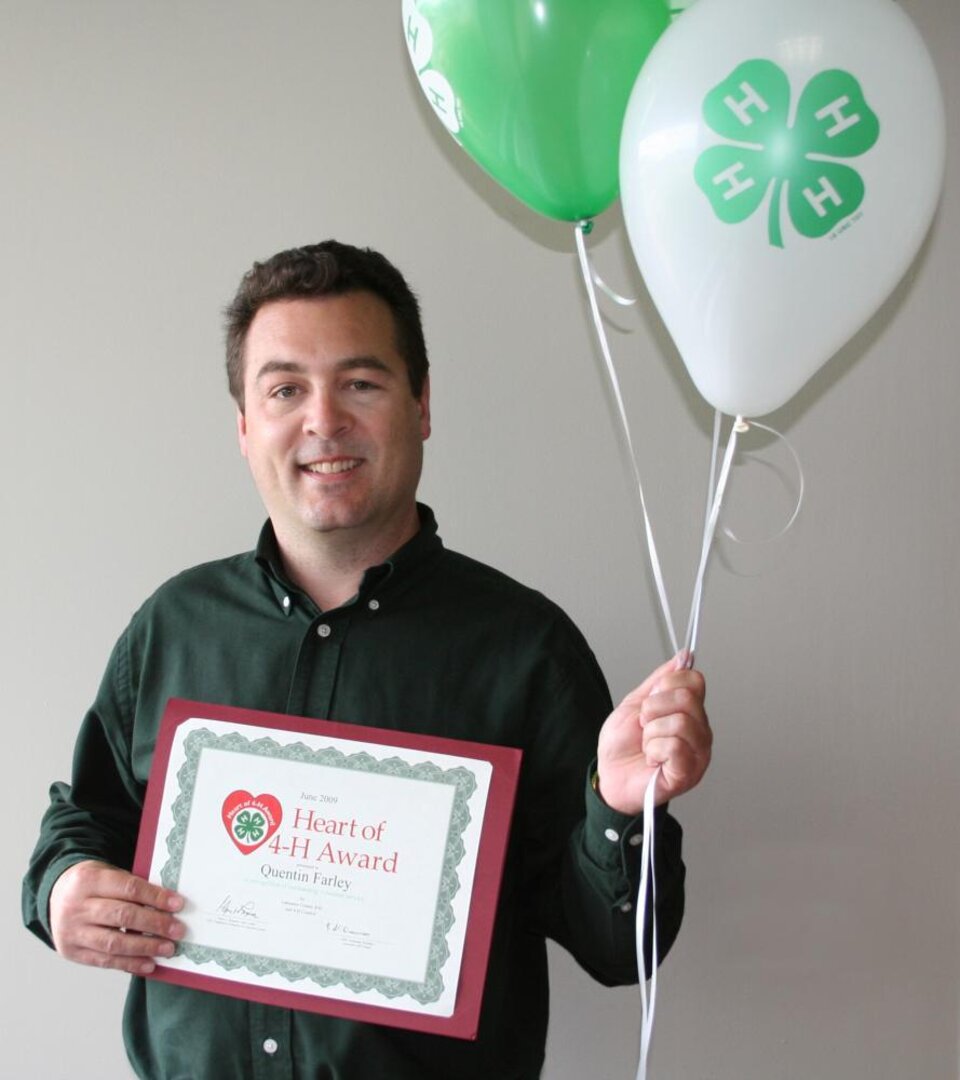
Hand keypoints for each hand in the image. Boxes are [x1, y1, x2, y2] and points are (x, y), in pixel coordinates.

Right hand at [49, 860, 184, 974]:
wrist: (56, 894)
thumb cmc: (93, 884)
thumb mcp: (108, 875)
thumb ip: (132, 888)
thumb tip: (168, 906)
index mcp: (89, 879)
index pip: (129, 888)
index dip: (155, 897)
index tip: (178, 904)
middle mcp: (77, 906)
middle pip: (122, 916)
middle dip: (154, 924)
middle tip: (177, 930)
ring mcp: (71, 931)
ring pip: (113, 943)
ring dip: (144, 948)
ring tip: (167, 949)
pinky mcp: (71, 951)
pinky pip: (103, 961)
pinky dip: (129, 964)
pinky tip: (148, 964)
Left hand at [596, 651, 711, 814]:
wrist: (610, 775)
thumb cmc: (623, 744)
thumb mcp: (636, 702)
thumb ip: (660, 679)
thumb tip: (684, 656)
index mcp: (690, 711)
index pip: (694, 680)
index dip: (665, 686)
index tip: (649, 701)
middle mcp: (700, 730)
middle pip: (686, 698)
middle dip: (653, 709)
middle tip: (645, 726)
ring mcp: (698, 752)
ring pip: (680, 722)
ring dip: (651, 733)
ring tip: (648, 745)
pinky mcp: (688, 773)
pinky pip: (675, 746)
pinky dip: (654, 750)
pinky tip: (653, 759)